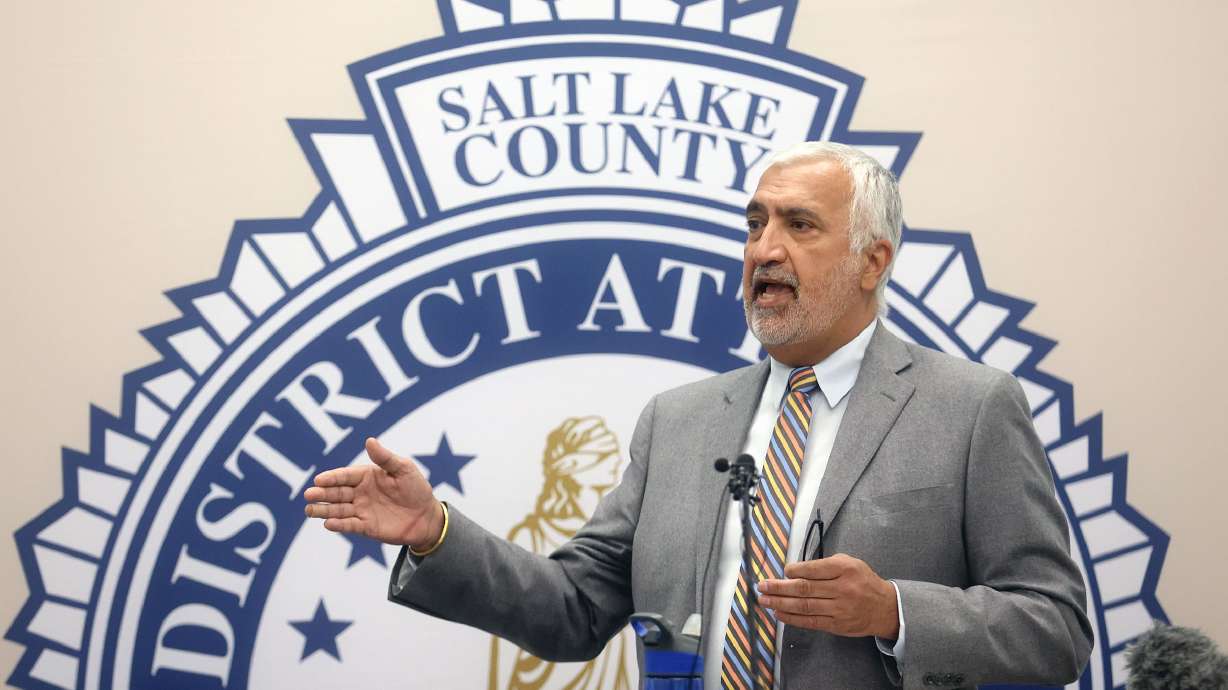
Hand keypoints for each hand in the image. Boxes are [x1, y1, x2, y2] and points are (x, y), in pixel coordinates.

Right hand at [303, 437, 443, 549]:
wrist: (427, 516)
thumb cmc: (416, 488)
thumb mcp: (403, 469)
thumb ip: (385, 458)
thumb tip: (369, 440)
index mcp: (367, 476)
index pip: (345, 476)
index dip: (332, 478)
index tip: (319, 479)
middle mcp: (360, 493)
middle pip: (337, 493)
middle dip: (322, 493)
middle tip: (309, 495)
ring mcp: (362, 510)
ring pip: (338, 509)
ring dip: (324, 510)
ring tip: (309, 510)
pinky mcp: (366, 526)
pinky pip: (349, 525)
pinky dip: (339, 525)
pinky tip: (328, 524)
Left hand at [757, 553, 899, 638]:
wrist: (884, 608)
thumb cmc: (862, 581)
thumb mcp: (850, 563)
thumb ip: (825, 564)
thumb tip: (796, 570)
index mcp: (845, 569)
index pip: (814, 569)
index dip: (795, 570)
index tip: (783, 571)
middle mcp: (841, 589)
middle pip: (805, 588)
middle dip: (779, 587)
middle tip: (763, 586)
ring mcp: (839, 609)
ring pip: (804, 606)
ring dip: (780, 603)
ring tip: (764, 600)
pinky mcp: (836, 625)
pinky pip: (810, 621)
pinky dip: (792, 618)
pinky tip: (778, 613)